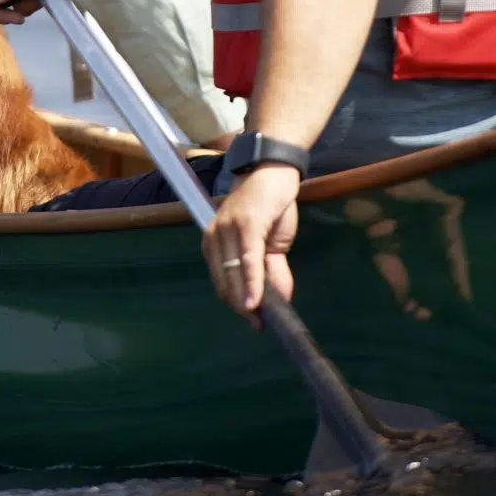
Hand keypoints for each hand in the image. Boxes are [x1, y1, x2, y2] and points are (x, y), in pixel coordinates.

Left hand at [203, 163, 299, 319]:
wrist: (274, 170)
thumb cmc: (270, 205)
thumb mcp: (271, 243)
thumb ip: (272, 270)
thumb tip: (280, 300)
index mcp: (215, 242)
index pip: (221, 280)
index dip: (235, 304)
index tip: (252, 322)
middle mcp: (215, 237)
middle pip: (225, 282)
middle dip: (242, 307)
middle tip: (260, 325)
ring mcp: (228, 230)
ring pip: (234, 275)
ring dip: (247, 301)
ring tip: (262, 318)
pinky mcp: (245, 225)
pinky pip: (248, 261)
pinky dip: (253, 284)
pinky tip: (257, 302)